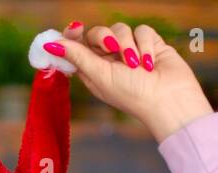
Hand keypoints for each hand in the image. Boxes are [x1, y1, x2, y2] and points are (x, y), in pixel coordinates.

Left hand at [48, 21, 213, 141]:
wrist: (168, 98)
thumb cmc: (131, 94)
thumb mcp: (99, 75)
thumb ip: (77, 56)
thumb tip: (49, 45)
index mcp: (92, 70)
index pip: (77, 46)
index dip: (73, 36)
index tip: (76, 28)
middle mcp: (109, 60)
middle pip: (97, 33)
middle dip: (104, 37)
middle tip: (111, 47)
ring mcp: (130, 51)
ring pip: (120, 29)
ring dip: (127, 45)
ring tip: (135, 64)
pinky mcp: (149, 44)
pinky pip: (142, 30)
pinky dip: (145, 45)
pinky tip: (150, 62)